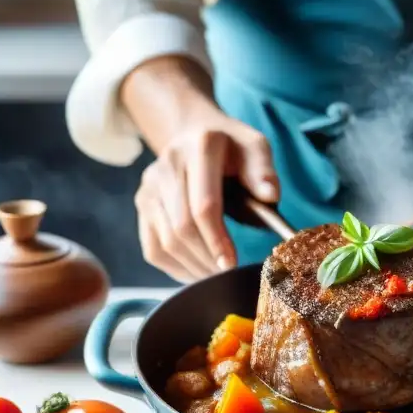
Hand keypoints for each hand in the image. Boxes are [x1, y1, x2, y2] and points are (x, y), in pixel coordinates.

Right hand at [134, 111, 278, 281]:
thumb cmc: (232, 149)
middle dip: (206, 258)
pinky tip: (196, 273)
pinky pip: (152, 247)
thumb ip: (263, 171)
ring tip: (215, 278)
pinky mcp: (142, 203)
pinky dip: (175, 268)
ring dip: (192, 267)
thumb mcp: (255, 147)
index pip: (203, 205)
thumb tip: (269, 196)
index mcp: (200, 147)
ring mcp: (149, 186)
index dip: (216, 239)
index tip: (231, 264)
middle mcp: (167, 165)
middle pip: (182, 227)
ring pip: (166, 242)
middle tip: (227, 277)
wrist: (195, 134)